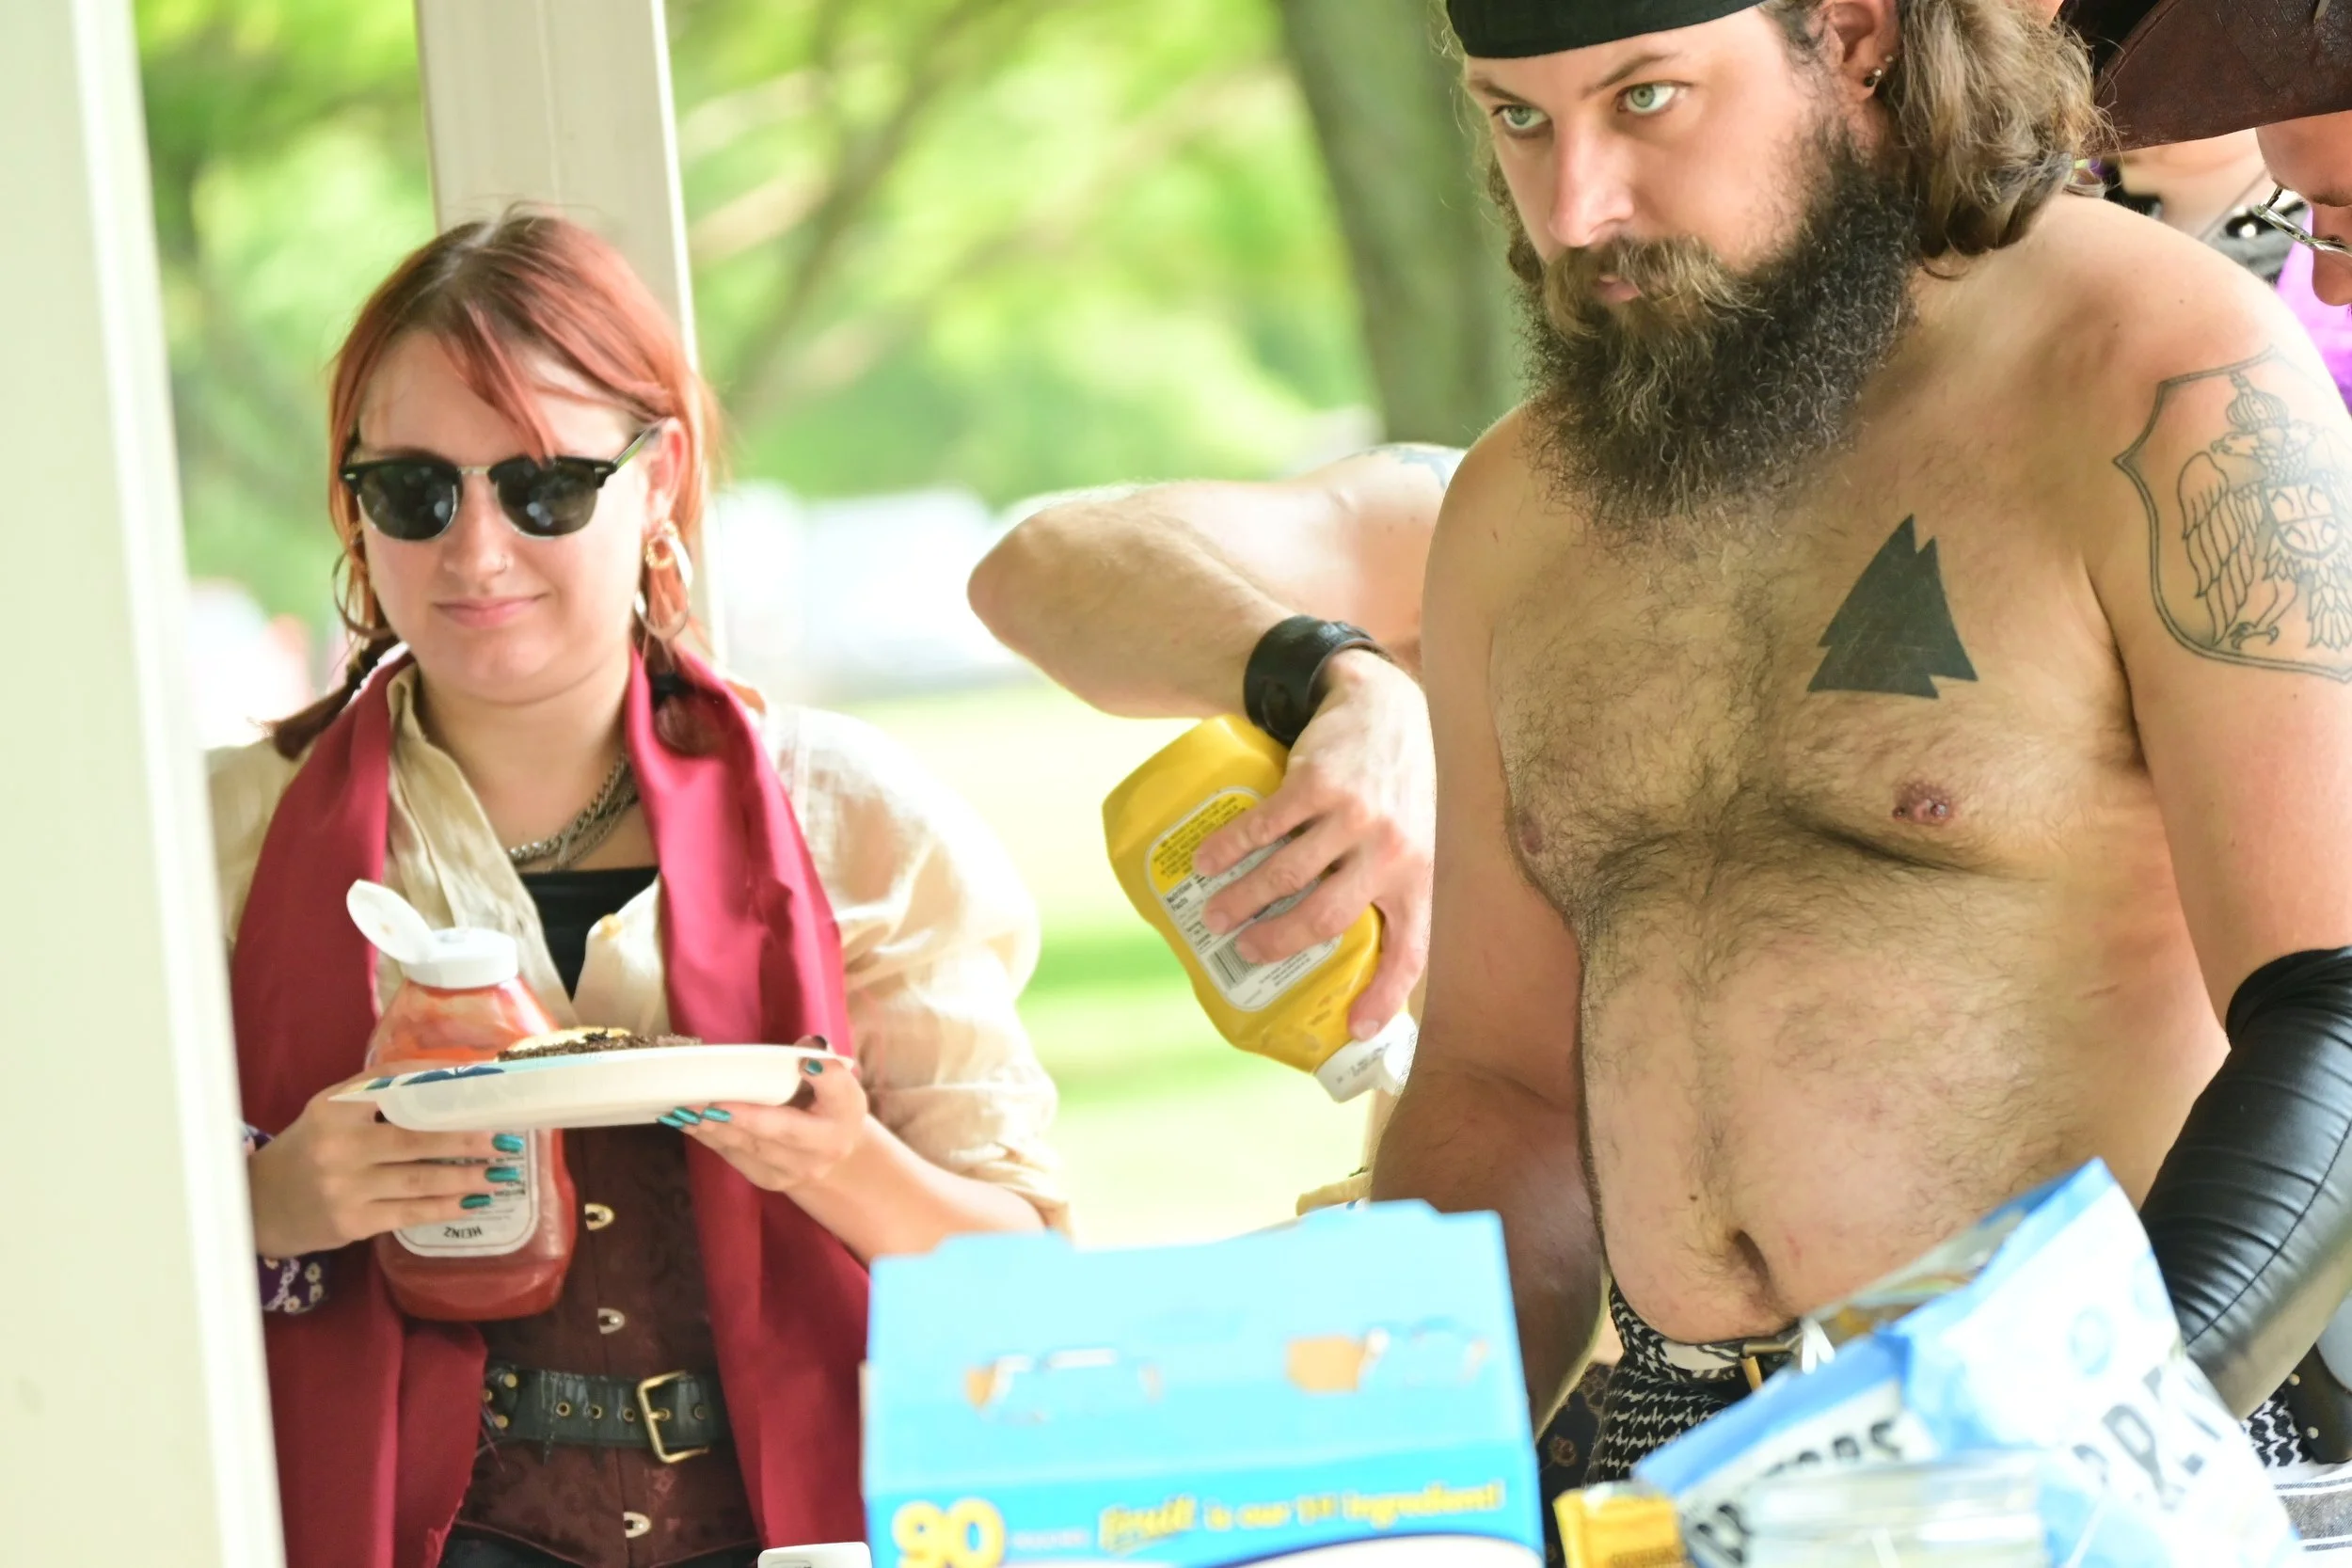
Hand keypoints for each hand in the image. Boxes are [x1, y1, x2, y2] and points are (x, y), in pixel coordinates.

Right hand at [247, 1079, 503, 1257]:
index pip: (397, 1086)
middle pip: (418, 1137)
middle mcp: (339, 1145)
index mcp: (335, 1108)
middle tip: (506, 1137)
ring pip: (422, 1178)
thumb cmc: (309, 1148)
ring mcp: (345, 1186)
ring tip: (501, 1172)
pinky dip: (447, 1207)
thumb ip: (377, 1096)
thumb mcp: (331, 1112)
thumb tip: (450, 1082)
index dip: (444, 1082)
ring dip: (468, 1176)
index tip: (483, 1081)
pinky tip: (473, 1202)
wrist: (260, 1202)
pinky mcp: (353, 1221)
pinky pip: (411, 1212)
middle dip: (469, 1137)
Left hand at [677, 1047, 870, 1194]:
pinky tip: (688, 1124)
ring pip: (751, 1147)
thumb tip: (805, 1048)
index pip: (838, 1091)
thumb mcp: (838, 1083)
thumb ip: (825, 1064)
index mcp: (844, 1113)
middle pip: (780, 1130)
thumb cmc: (830, 1109)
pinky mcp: (769, 1179)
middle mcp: (823, 1148)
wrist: (833, 1160)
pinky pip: (736, 1157)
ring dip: (715, 1129)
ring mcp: (794, 1170)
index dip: (823, 1079)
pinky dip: (710, 1139)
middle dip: (741, 1117)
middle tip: (704, 1102)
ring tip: (686, 1111)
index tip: (803, 1065)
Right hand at [1192, 649, 1435, 1036]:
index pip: (1410, 950)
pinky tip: (1207, 862)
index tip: (1352, 1029)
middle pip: (1327, 919)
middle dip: (1277, 944)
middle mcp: (1392, 851)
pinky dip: (1229, 849)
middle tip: (1245, 953)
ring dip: (1242, 900)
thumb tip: (1358, 954)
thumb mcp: (1420, 838)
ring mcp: (1356, 816)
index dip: (1384, 997)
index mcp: (1420, 876)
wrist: (1385, 706)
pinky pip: (1265, 827)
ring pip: (1287, 876)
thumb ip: (1395, 888)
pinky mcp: (1319, 783)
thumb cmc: (1400, 786)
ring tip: (1215, 914)